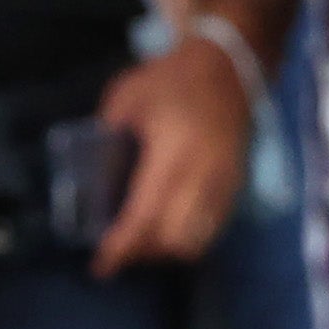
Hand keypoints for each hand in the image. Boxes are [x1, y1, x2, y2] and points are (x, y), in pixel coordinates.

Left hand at [91, 0, 251, 274]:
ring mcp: (227, 178)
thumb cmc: (174, 77)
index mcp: (175, 151)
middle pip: (175, 236)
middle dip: (145, 253)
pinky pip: (216, 224)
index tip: (102, 266)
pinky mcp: (238, 180)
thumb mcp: (127, 98)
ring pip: (200, 236)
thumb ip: (107, 136)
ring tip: (144, 244)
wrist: (233, 62)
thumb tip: (90, 177)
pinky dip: (192, 236)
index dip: (123, 246)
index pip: (146, 214)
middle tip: (118, 251)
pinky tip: (172, 231)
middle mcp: (206, 171)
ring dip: (169, 249)